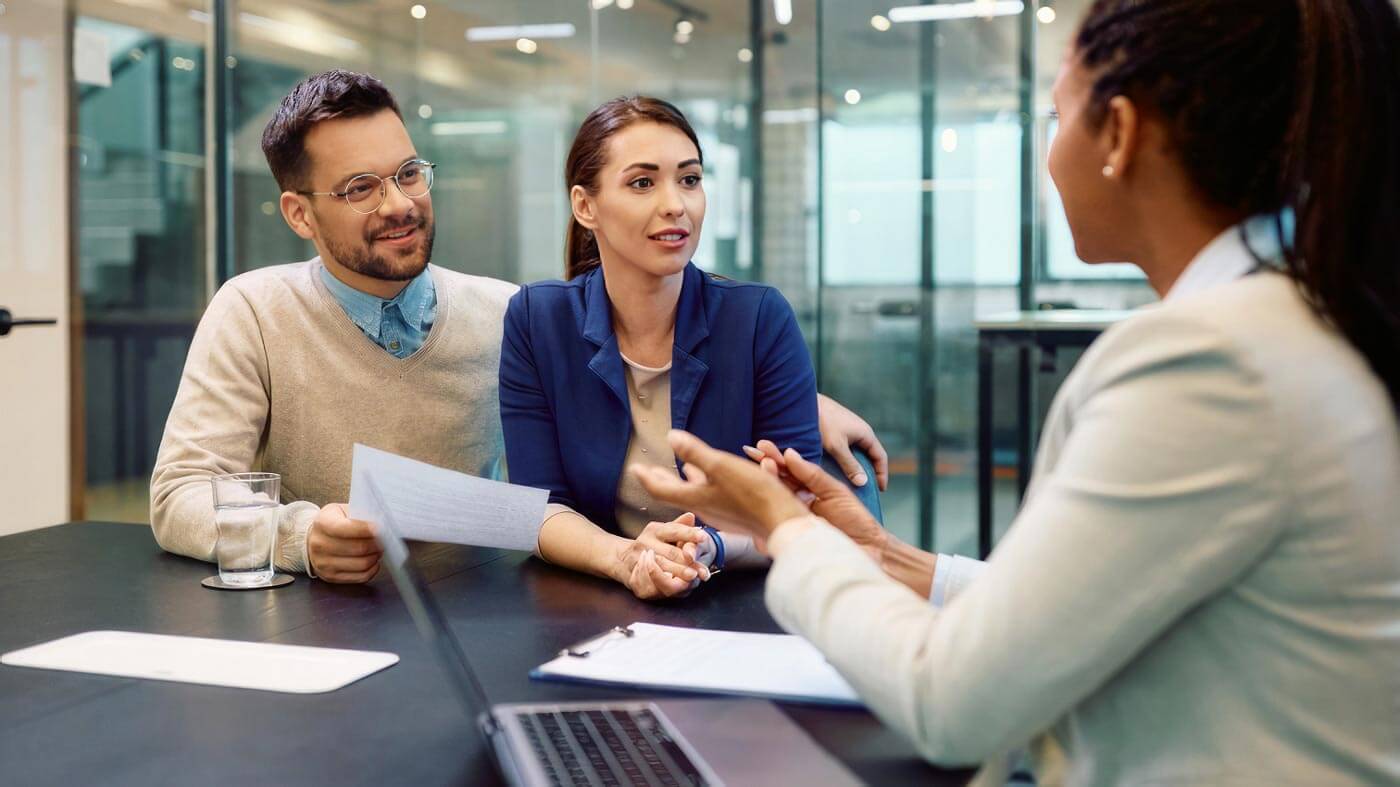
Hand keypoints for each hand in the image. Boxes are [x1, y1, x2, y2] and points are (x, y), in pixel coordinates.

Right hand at [307, 503, 382, 583]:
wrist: (313, 539)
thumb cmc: (333, 522)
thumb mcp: (341, 511)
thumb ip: (358, 515)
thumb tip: (382, 524)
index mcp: (322, 523)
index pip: (346, 528)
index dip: (366, 529)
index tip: (381, 528)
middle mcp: (320, 544)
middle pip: (358, 548)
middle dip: (377, 544)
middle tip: (386, 540)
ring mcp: (323, 563)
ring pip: (361, 564)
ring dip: (375, 556)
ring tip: (379, 549)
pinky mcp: (331, 576)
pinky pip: (360, 577)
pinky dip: (372, 569)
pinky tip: (374, 561)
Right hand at [617, 513, 709, 600]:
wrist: (622, 558)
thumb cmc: (652, 544)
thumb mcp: (664, 531)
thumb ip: (680, 526)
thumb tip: (691, 516)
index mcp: (654, 530)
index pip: (674, 530)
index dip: (689, 533)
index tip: (704, 536)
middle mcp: (644, 543)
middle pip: (670, 553)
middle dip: (686, 562)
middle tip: (700, 568)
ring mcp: (636, 560)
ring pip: (660, 570)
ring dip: (677, 575)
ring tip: (691, 579)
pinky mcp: (632, 578)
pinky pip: (649, 584)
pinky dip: (663, 585)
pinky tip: (677, 588)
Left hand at [632, 431, 810, 544]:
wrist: (783, 522)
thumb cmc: (753, 494)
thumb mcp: (722, 467)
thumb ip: (695, 453)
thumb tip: (670, 437)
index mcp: (696, 498)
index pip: (661, 489)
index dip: (647, 478)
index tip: (635, 467)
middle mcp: (704, 508)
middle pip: (675, 493)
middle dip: (661, 480)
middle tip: (647, 471)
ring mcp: (719, 512)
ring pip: (693, 495)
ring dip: (681, 481)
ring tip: (676, 470)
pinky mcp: (734, 513)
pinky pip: (709, 496)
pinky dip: (701, 485)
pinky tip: (709, 478)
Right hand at [744, 441, 887, 563]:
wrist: (870, 549)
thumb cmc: (856, 521)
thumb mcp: (835, 491)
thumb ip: (812, 474)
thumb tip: (790, 454)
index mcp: (806, 493)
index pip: (786, 473)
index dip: (774, 459)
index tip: (762, 445)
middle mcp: (795, 506)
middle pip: (775, 484)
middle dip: (765, 466)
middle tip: (757, 452)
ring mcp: (791, 522)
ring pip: (772, 502)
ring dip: (767, 482)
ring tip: (765, 466)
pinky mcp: (790, 539)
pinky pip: (774, 526)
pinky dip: (767, 513)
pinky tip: (764, 497)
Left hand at [817, 393, 889, 490]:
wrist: (802, 402)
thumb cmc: (822, 421)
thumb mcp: (837, 446)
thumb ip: (850, 465)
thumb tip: (863, 482)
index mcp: (866, 433)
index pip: (880, 457)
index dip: (882, 474)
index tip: (881, 490)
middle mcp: (859, 432)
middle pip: (869, 456)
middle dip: (868, 473)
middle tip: (864, 491)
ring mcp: (847, 430)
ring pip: (855, 453)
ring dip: (854, 467)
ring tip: (850, 484)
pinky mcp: (836, 430)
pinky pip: (845, 449)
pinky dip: (844, 461)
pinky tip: (835, 471)